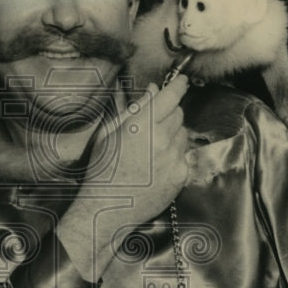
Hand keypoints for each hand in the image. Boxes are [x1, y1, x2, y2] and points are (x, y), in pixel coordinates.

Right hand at [58, 75, 189, 277]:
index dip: (179, 86)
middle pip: (179, 114)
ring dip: (173, 134)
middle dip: (170, 112)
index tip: (183, 81)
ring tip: (151, 148)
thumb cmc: (103, 169)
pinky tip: (156, 164)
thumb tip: (152, 90)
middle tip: (154, 122)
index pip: (171, 96)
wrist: (108, 207)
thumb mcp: (110, 133)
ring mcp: (174, 159)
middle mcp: (162, 140)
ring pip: (183, 134)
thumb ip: (134, 108)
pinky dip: (174, 155)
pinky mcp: (181, 175)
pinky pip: (184, 155)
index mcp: (142, 125)